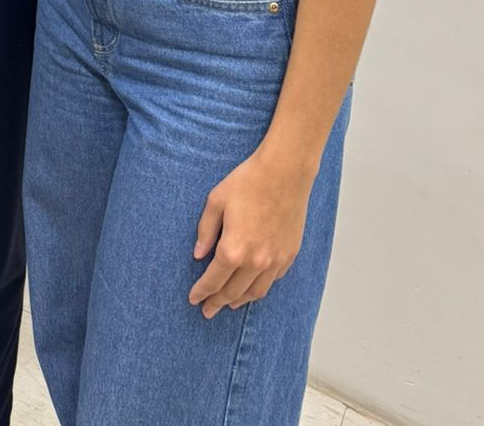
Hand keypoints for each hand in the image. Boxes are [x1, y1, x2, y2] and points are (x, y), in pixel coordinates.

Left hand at [188, 149, 312, 317]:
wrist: (284, 174)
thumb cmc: (247, 183)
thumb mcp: (216, 202)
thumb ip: (205, 231)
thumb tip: (198, 255)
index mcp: (233, 249)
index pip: (213, 280)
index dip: (201, 292)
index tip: (193, 300)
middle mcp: (255, 262)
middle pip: (232, 292)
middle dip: (217, 302)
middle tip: (207, 310)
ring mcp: (275, 261)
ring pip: (254, 292)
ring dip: (239, 300)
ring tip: (228, 303)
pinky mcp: (289, 256)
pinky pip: (272, 281)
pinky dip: (259, 288)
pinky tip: (252, 287)